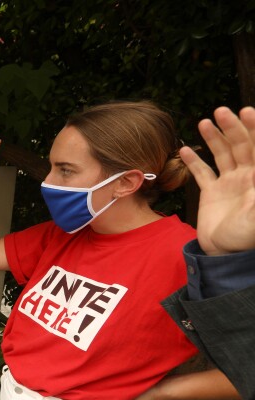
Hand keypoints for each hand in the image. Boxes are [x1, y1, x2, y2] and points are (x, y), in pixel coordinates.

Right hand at [180, 106, 254, 254]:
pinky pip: (202, 173)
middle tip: (222, 111)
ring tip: (205, 121)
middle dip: (233, 127)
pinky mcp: (212, 193)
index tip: (247, 112)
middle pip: (241, 145)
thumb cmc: (245, 239)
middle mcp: (247, 176)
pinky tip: (184, 149)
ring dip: (215, 137)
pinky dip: (192, 161)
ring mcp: (229, 183)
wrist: (225, 256)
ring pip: (222, 154)